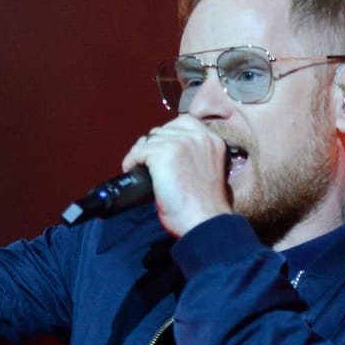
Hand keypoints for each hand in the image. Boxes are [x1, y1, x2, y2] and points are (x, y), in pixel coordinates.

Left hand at [120, 116, 233, 237]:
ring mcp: (180, 143)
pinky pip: (138, 152)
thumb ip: (196, 155)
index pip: (184, 122)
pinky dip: (132, 162)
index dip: (169, 135)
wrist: (204, 221)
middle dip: (153, 146)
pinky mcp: (163, 153)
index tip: (162, 150)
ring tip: (141, 170)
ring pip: (149, 140)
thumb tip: (167, 151)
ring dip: (141, 155)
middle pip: (163, 130)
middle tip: (149, 164)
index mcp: (213, 140)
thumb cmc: (205, 207)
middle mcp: (198, 136)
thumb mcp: (209, 170)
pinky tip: (134, 172)